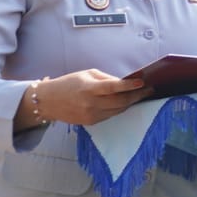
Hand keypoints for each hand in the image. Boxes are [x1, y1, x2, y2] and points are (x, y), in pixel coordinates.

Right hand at [36, 70, 150, 125]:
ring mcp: (91, 115)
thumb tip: (125, 82)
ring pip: (118, 110)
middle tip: (149, 90)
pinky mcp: (91, 122)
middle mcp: (90, 103)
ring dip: (131, 102)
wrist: (48, 102)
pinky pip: (110, 115)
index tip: (142, 82)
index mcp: (89, 88)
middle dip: (137, 96)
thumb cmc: (68, 84)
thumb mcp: (87, 74)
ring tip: (140, 94)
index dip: (129, 86)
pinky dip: (119, 108)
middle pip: (120, 102)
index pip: (113, 87)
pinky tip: (125, 102)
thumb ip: (106, 79)